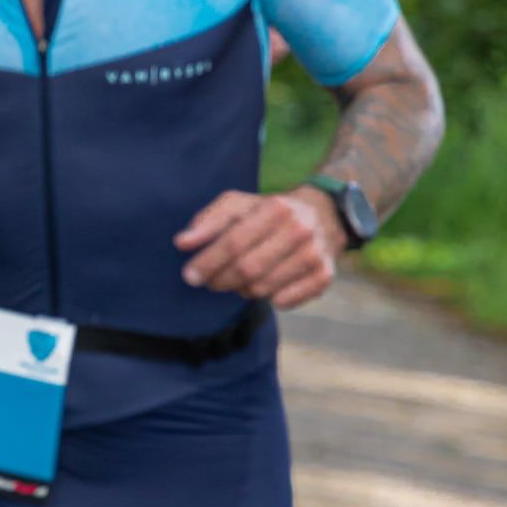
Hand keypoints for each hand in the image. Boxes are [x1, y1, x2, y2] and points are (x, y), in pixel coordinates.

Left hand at [175, 185, 345, 311]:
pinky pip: (283, 301)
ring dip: (242, 289)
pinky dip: (267, 298)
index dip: (208, 262)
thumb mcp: (239, 205)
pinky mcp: (324, 277)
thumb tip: (182, 243)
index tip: (189, 275)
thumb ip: (208, 221)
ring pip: (262, 289)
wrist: (323, 215)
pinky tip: (264, 284)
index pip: (234, 242)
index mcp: (277, 208)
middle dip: (220, 280)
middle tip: (210, 282)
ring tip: (238, 278)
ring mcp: (314, 255)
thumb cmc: (268, 211)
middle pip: (247, 269)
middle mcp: (299, 230)